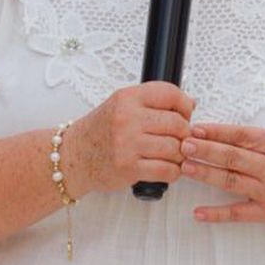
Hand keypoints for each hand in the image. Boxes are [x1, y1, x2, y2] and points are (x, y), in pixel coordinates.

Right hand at [63, 81, 194, 196]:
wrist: (74, 156)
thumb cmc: (100, 131)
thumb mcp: (121, 104)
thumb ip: (152, 102)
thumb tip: (190, 103)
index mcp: (127, 98)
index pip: (170, 93)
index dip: (184, 105)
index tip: (185, 114)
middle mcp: (127, 118)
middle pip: (177, 123)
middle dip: (184, 133)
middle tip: (179, 138)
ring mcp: (127, 144)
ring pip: (175, 148)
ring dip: (179, 154)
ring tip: (172, 154)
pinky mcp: (129, 168)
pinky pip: (166, 170)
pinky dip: (173, 171)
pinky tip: (166, 167)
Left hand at [178, 67, 264, 241]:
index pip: (244, 135)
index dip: (218, 131)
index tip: (197, 126)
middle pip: (232, 157)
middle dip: (205, 150)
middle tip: (181, 143)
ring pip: (231, 182)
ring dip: (205, 175)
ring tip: (183, 167)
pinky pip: (240, 214)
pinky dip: (218, 214)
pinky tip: (198, 213)